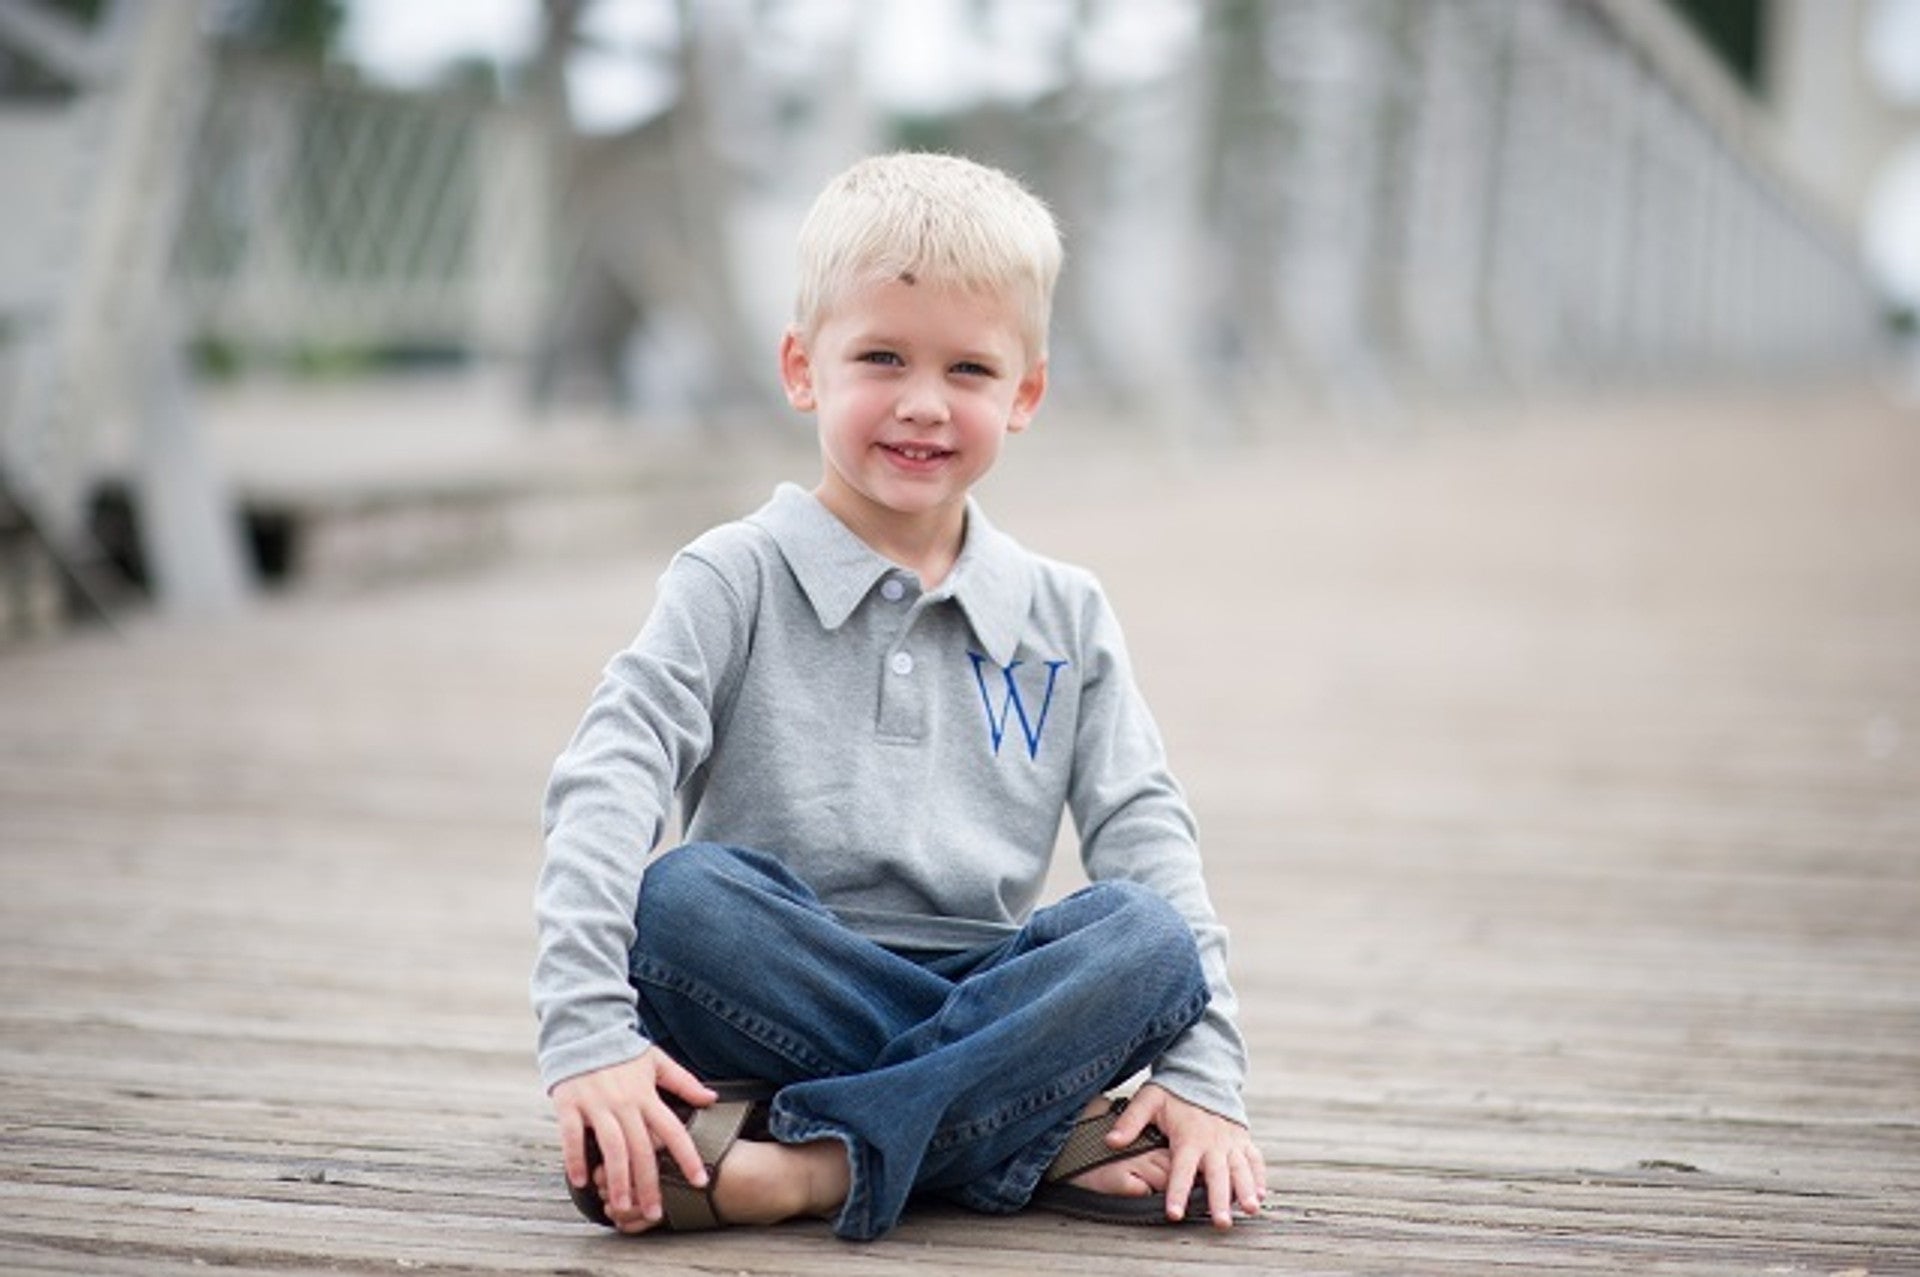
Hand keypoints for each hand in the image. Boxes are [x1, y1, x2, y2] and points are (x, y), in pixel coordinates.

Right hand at [549, 1048, 717, 1231]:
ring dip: (617, 1180)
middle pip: (641, 1149)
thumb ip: (684, 1082)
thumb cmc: (621, 1050)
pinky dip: (575, 1159)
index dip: (688, 1156)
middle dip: (649, 1183)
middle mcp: (624, 1102)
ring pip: (611, 1147)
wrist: (583, 1028)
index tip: (700, 1181)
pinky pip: (572, 1136)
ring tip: (621, 1206)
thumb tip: (712, 1099)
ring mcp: (596, 1104)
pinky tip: (581, 1181)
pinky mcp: (570, 1103)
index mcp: (646, 1095)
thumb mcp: (657, 1061)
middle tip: (654, 1212)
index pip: (673, 1130)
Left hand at [1108, 1083, 1266, 1227]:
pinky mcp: (1243, 1140)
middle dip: (1220, 1199)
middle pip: (1217, 1175)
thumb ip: (1131, 1121)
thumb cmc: (1173, 1092)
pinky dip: (1259, 1177)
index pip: (1181, 1169)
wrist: (1203, 1073)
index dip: (1177, 1191)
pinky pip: (1254, 1160)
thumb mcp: (1149, 1100)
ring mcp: (1231, 1141)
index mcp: (1188, 1136)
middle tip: (1222, 1223)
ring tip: (1250, 1210)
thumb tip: (1110, 1141)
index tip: (1174, 1213)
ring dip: (1246, 1190)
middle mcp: (1213, 1142)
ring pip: (1241, 1169)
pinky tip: (1261, 1196)